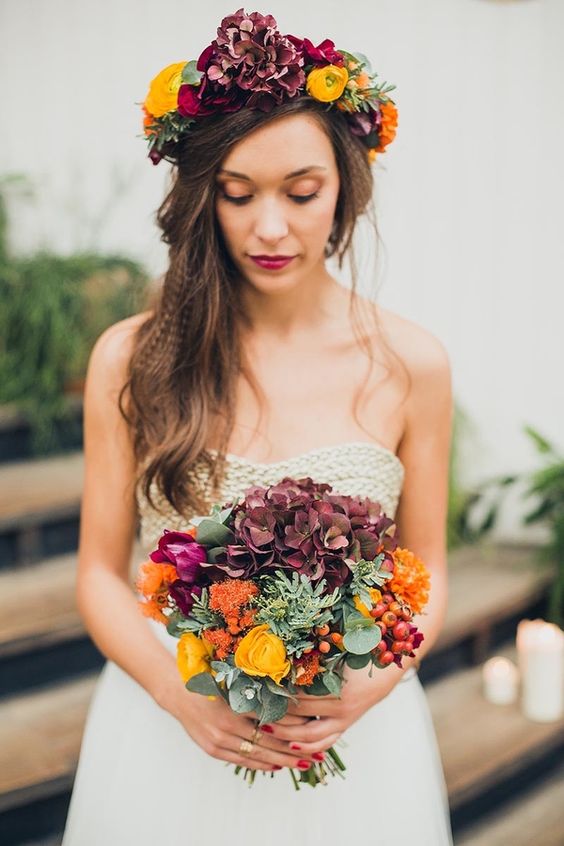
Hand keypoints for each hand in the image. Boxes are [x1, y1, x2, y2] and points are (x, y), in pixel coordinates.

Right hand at [167, 684, 315, 771]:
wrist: (180, 694)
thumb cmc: (211, 682)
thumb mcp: (234, 682)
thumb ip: (258, 692)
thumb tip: (291, 696)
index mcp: (237, 702)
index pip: (273, 718)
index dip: (295, 724)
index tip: (315, 727)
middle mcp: (229, 723)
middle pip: (269, 740)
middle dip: (295, 749)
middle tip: (317, 754)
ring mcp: (220, 738)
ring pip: (258, 754)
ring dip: (283, 760)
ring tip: (304, 764)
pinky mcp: (213, 749)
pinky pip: (242, 760)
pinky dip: (261, 764)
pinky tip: (277, 766)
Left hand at [266, 666, 399, 755]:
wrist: (386, 668)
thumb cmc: (359, 654)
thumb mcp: (337, 653)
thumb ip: (313, 659)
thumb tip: (282, 659)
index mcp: (339, 690)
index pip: (301, 698)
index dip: (280, 696)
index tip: (260, 692)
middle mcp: (342, 710)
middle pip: (303, 721)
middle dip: (279, 719)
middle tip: (257, 714)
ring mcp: (345, 721)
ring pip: (313, 738)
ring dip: (289, 737)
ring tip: (267, 731)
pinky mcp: (346, 726)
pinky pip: (326, 742)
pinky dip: (308, 748)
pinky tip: (292, 746)